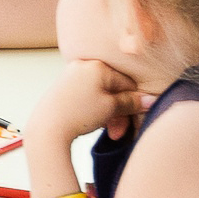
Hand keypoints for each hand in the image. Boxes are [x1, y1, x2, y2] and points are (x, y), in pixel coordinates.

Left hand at [26, 59, 155, 146]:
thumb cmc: (78, 115)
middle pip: (113, 89)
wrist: (47, 127)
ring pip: (100, 94)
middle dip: (119, 112)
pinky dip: (95, 109)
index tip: (133, 121)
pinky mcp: (63, 86)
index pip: (127, 83)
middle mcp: (83, 65)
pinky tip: (95, 123)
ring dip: (108, 113)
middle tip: (118, 132)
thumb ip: (132, 102)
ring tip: (108, 131)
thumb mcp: (111, 109)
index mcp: (97, 66)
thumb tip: (151, 100)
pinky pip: (87, 95)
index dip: (134, 103)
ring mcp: (71, 74)